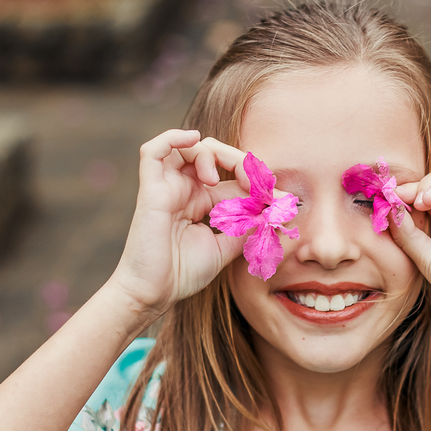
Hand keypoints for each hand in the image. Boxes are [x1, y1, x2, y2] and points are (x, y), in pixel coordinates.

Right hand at [107, 130, 254, 315]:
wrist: (153, 293)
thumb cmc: (182, 274)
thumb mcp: (225, 249)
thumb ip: (246, 228)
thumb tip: (272, 212)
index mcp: (203, 203)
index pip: (233, 180)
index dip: (258, 184)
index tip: (279, 201)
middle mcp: (185, 190)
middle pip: (214, 155)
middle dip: (240, 163)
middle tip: (257, 185)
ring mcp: (167, 187)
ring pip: (188, 147)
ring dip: (210, 154)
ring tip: (215, 179)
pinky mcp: (150, 189)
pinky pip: (153, 150)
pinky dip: (173, 137)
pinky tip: (193, 140)